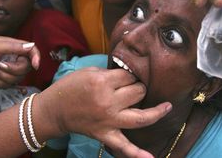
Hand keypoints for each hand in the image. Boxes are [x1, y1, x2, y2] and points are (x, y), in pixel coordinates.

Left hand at [0, 36, 39, 85]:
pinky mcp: (1, 80)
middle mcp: (12, 58)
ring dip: (2, 76)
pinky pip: (8, 85)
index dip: (36, 58)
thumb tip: (31, 46)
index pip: (31, 51)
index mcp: (12, 46)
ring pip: (17, 78)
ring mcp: (7, 69)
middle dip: (12, 69)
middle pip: (26, 67)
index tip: (35, 66)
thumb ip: (14, 47)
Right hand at [37, 67, 171, 157]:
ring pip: (140, 117)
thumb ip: (110, 73)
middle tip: (131, 87)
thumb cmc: (69, 88)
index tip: (126, 75)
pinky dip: (136, 154)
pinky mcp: (105, 134)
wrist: (54, 110)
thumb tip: (129, 75)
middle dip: (138, 87)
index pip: (129, 75)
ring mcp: (108, 121)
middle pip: (138, 92)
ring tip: (167, 106)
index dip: (129, 74)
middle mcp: (108, 102)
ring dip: (156, 112)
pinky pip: (123, 146)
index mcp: (102, 83)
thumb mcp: (88, 72)